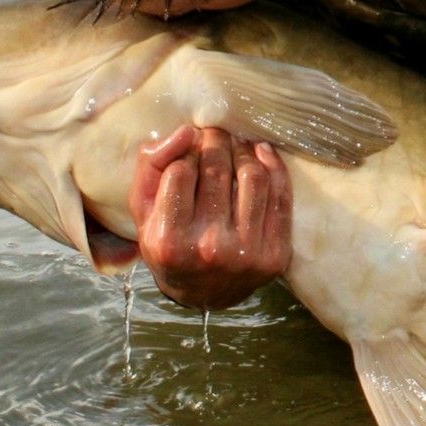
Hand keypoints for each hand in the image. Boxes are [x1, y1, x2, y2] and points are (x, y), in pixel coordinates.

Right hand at [131, 126, 291, 309]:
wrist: (203, 294)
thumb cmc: (168, 243)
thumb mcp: (144, 209)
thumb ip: (152, 165)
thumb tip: (187, 131)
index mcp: (169, 241)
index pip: (181, 170)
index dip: (185, 153)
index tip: (189, 150)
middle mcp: (209, 249)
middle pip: (217, 169)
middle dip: (215, 142)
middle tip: (214, 134)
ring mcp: (246, 253)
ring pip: (253, 176)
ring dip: (244, 150)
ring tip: (236, 145)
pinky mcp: (276, 254)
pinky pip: (281, 196)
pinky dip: (274, 165)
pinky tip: (261, 153)